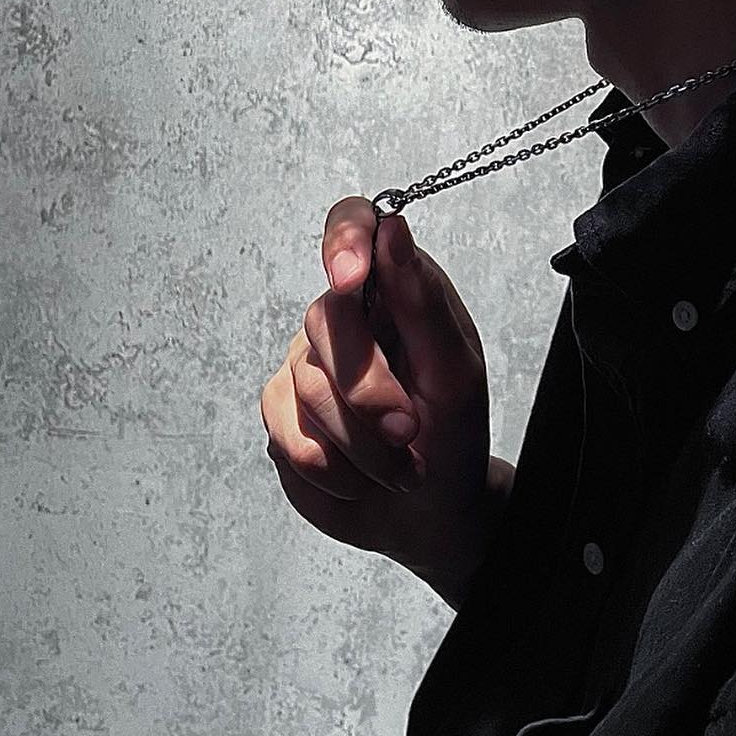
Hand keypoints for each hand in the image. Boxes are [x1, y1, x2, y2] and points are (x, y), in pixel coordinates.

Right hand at [260, 195, 512, 608]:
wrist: (433, 511)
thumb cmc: (453, 432)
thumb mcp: (454, 371)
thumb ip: (421, 301)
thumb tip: (392, 228)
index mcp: (394, 286)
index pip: (353, 225)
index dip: (343, 240)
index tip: (349, 277)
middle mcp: (344, 315)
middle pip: (327, 320)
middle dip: (370, 388)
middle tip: (409, 429)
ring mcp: (305, 363)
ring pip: (308, 387)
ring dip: (362, 443)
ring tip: (400, 464)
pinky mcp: (282, 415)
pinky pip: (288, 436)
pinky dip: (334, 469)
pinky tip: (362, 477)